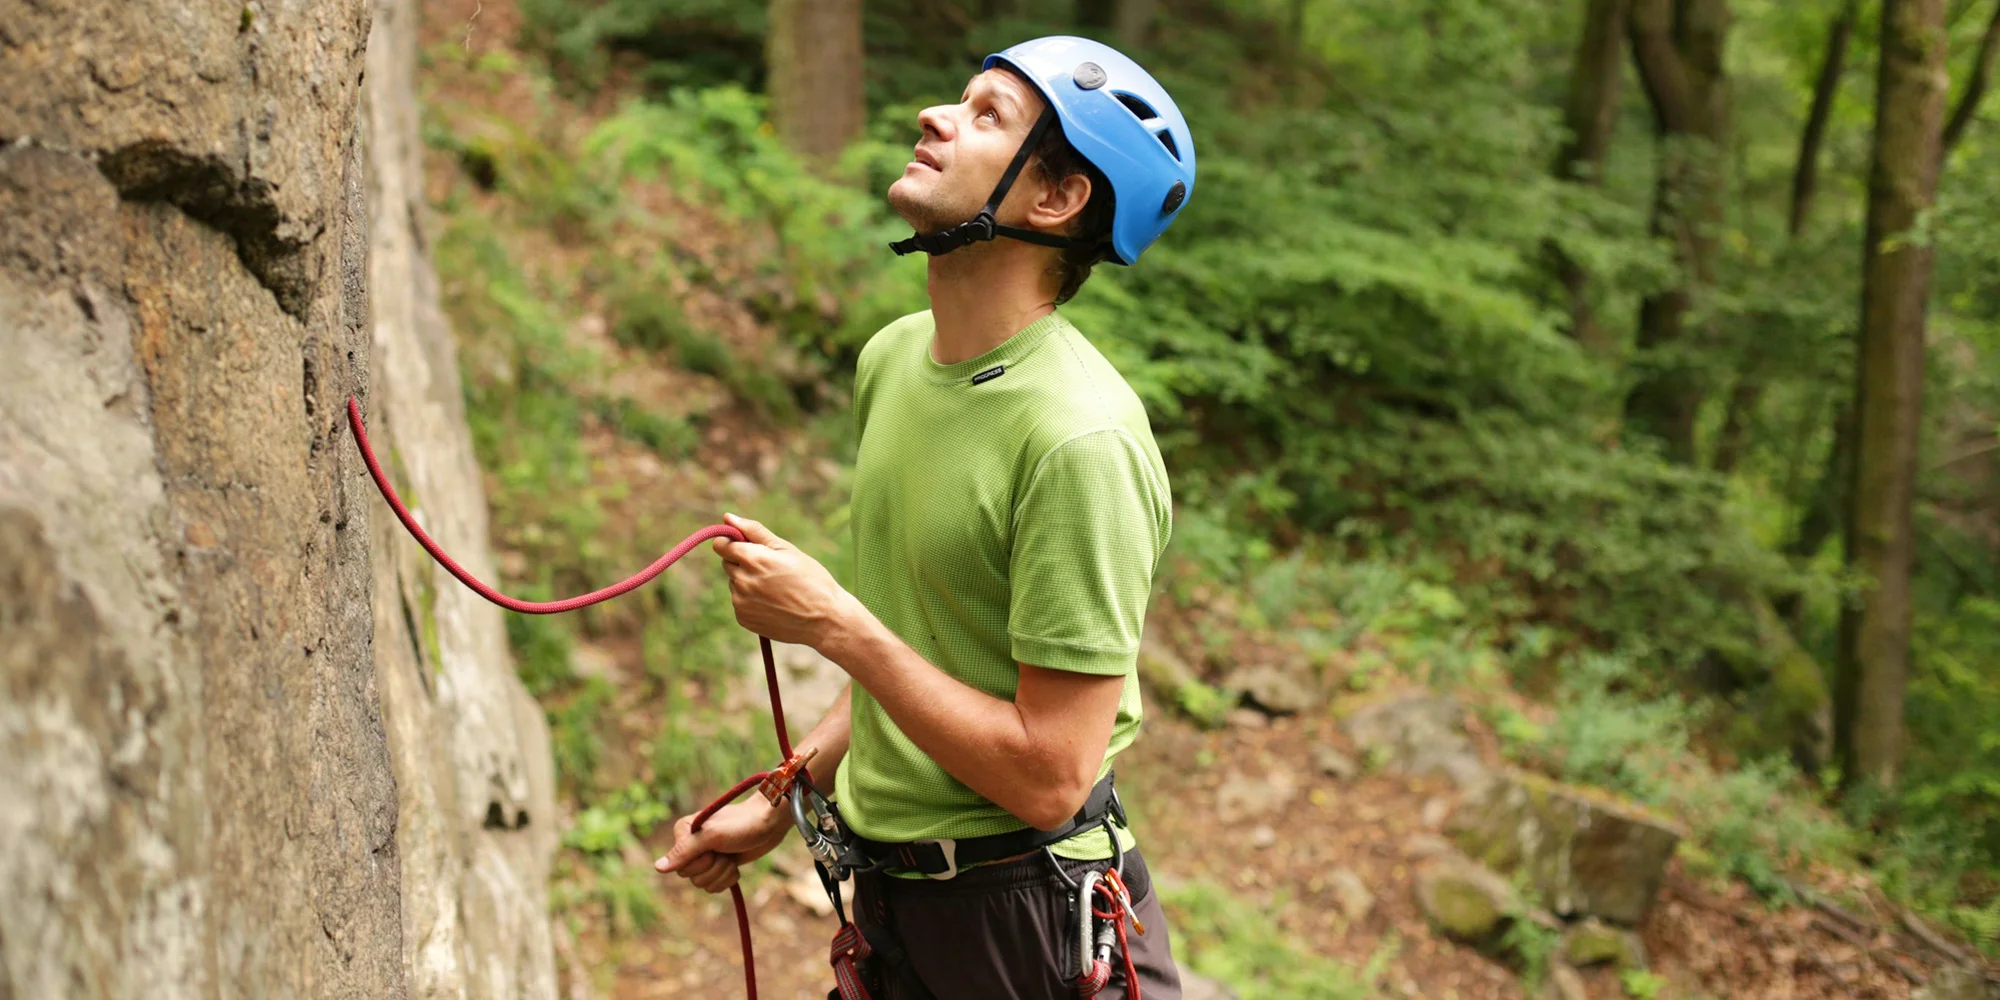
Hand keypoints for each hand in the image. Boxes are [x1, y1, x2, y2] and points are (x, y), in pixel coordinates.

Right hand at [655, 797, 790, 894]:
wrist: (770, 823)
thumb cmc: (742, 824)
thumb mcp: (712, 836)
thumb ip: (684, 851)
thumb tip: (658, 868)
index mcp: (683, 832)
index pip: (680, 866)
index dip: (700, 862)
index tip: (714, 848)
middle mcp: (691, 844)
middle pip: (691, 877)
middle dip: (714, 869)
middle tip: (726, 852)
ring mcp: (705, 856)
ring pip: (703, 884)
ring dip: (722, 874)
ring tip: (732, 857)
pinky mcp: (719, 865)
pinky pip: (714, 887)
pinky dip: (728, 879)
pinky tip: (735, 865)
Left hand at [712, 512, 858, 648]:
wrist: (824, 618)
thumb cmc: (810, 579)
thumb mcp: (786, 549)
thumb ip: (754, 531)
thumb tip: (727, 517)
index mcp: (752, 559)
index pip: (721, 544)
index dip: (732, 542)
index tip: (745, 546)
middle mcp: (741, 580)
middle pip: (727, 563)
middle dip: (743, 562)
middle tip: (770, 569)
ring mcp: (740, 602)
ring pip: (734, 583)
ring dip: (748, 582)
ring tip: (776, 589)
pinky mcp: (743, 618)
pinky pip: (740, 602)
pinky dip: (751, 601)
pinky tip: (773, 603)